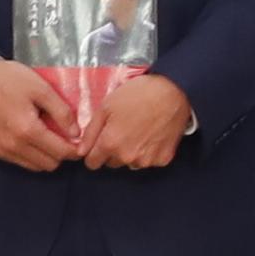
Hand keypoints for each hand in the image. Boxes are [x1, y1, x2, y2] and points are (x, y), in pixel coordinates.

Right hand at [0, 57, 84, 173]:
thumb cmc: (9, 79)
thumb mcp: (41, 88)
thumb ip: (61, 112)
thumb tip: (75, 133)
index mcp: (27, 130)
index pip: (60, 153)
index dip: (75, 150)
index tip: (81, 143)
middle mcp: (13, 145)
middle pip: (49, 164)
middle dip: (61, 153)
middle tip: (64, 137)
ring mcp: (1, 150)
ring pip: (34, 166)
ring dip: (45, 156)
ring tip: (47, 136)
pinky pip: (18, 161)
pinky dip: (29, 154)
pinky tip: (30, 136)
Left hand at [82, 71, 199, 174]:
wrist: (173, 91)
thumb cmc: (138, 94)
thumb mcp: (106, 106)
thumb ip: (90, 132)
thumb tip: (81, 151)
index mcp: (110, 144)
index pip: (92, 163)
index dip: (93, 152)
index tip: (100, 142)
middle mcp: (127, 157)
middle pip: (111, 163)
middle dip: (113, 151)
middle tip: (123, 130)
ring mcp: (146, 160)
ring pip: (130, 162)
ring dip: (131, 151)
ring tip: (140, 130)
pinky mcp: (163, 159)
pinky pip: (149, 161)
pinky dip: (149, 151)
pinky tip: (153, 134)